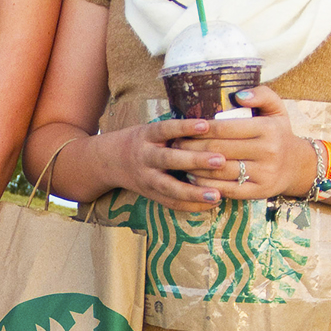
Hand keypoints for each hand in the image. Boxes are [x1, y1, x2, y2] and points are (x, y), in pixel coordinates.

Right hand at [100, 118, 227, 211]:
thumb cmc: (142, 141)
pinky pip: (171, 203)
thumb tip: (214, 126)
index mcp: (147, 136)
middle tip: (220, 160)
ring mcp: (147, 179)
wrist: (110, 161)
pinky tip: (212, 203)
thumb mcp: (152, 130)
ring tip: (218, 195)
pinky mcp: (151, 195)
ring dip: (194, 192)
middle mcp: (145, 157)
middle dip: (195, 161)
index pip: (166, 129)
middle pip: (169, 160)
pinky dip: (192, 205)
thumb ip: (175, 132)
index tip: (205, 125)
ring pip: (170, 188)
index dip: (184, 127)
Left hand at [174, 86, 312, 200]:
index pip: (225, 128)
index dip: (200, 129)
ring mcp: (264, 174)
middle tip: (174, 144)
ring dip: (194, 166)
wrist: (297, 166)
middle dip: (191, 147)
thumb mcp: (276, 109)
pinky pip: (226, 189)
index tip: (183, 128)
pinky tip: (193, 177)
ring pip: (219, 170)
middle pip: (218, 149)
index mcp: (268, 129)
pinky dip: (206, 184)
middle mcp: (267, 152)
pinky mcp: (258, 192)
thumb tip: (238, 95)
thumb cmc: (277, 133)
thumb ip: (261, 94)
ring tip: (179, 159)